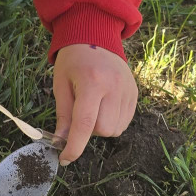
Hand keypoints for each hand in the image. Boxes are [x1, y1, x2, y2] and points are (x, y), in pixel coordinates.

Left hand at [53, 44, 137, 163]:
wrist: (96, 36)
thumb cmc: (73, 61)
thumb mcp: (60, 84)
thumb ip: (63, 114)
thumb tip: (61, 142)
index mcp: (92, 82)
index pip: (85, 123)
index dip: (74, 146)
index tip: (65, 158)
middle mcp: (114, 87)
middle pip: (103, 129)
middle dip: (89, 130)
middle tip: (81, 112)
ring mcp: (128, 90)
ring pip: (116, 129)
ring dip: (101, 127)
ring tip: (94, 106)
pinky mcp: (135, 93)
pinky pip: (125, 122)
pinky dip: (112, 121)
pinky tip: (104, 105)